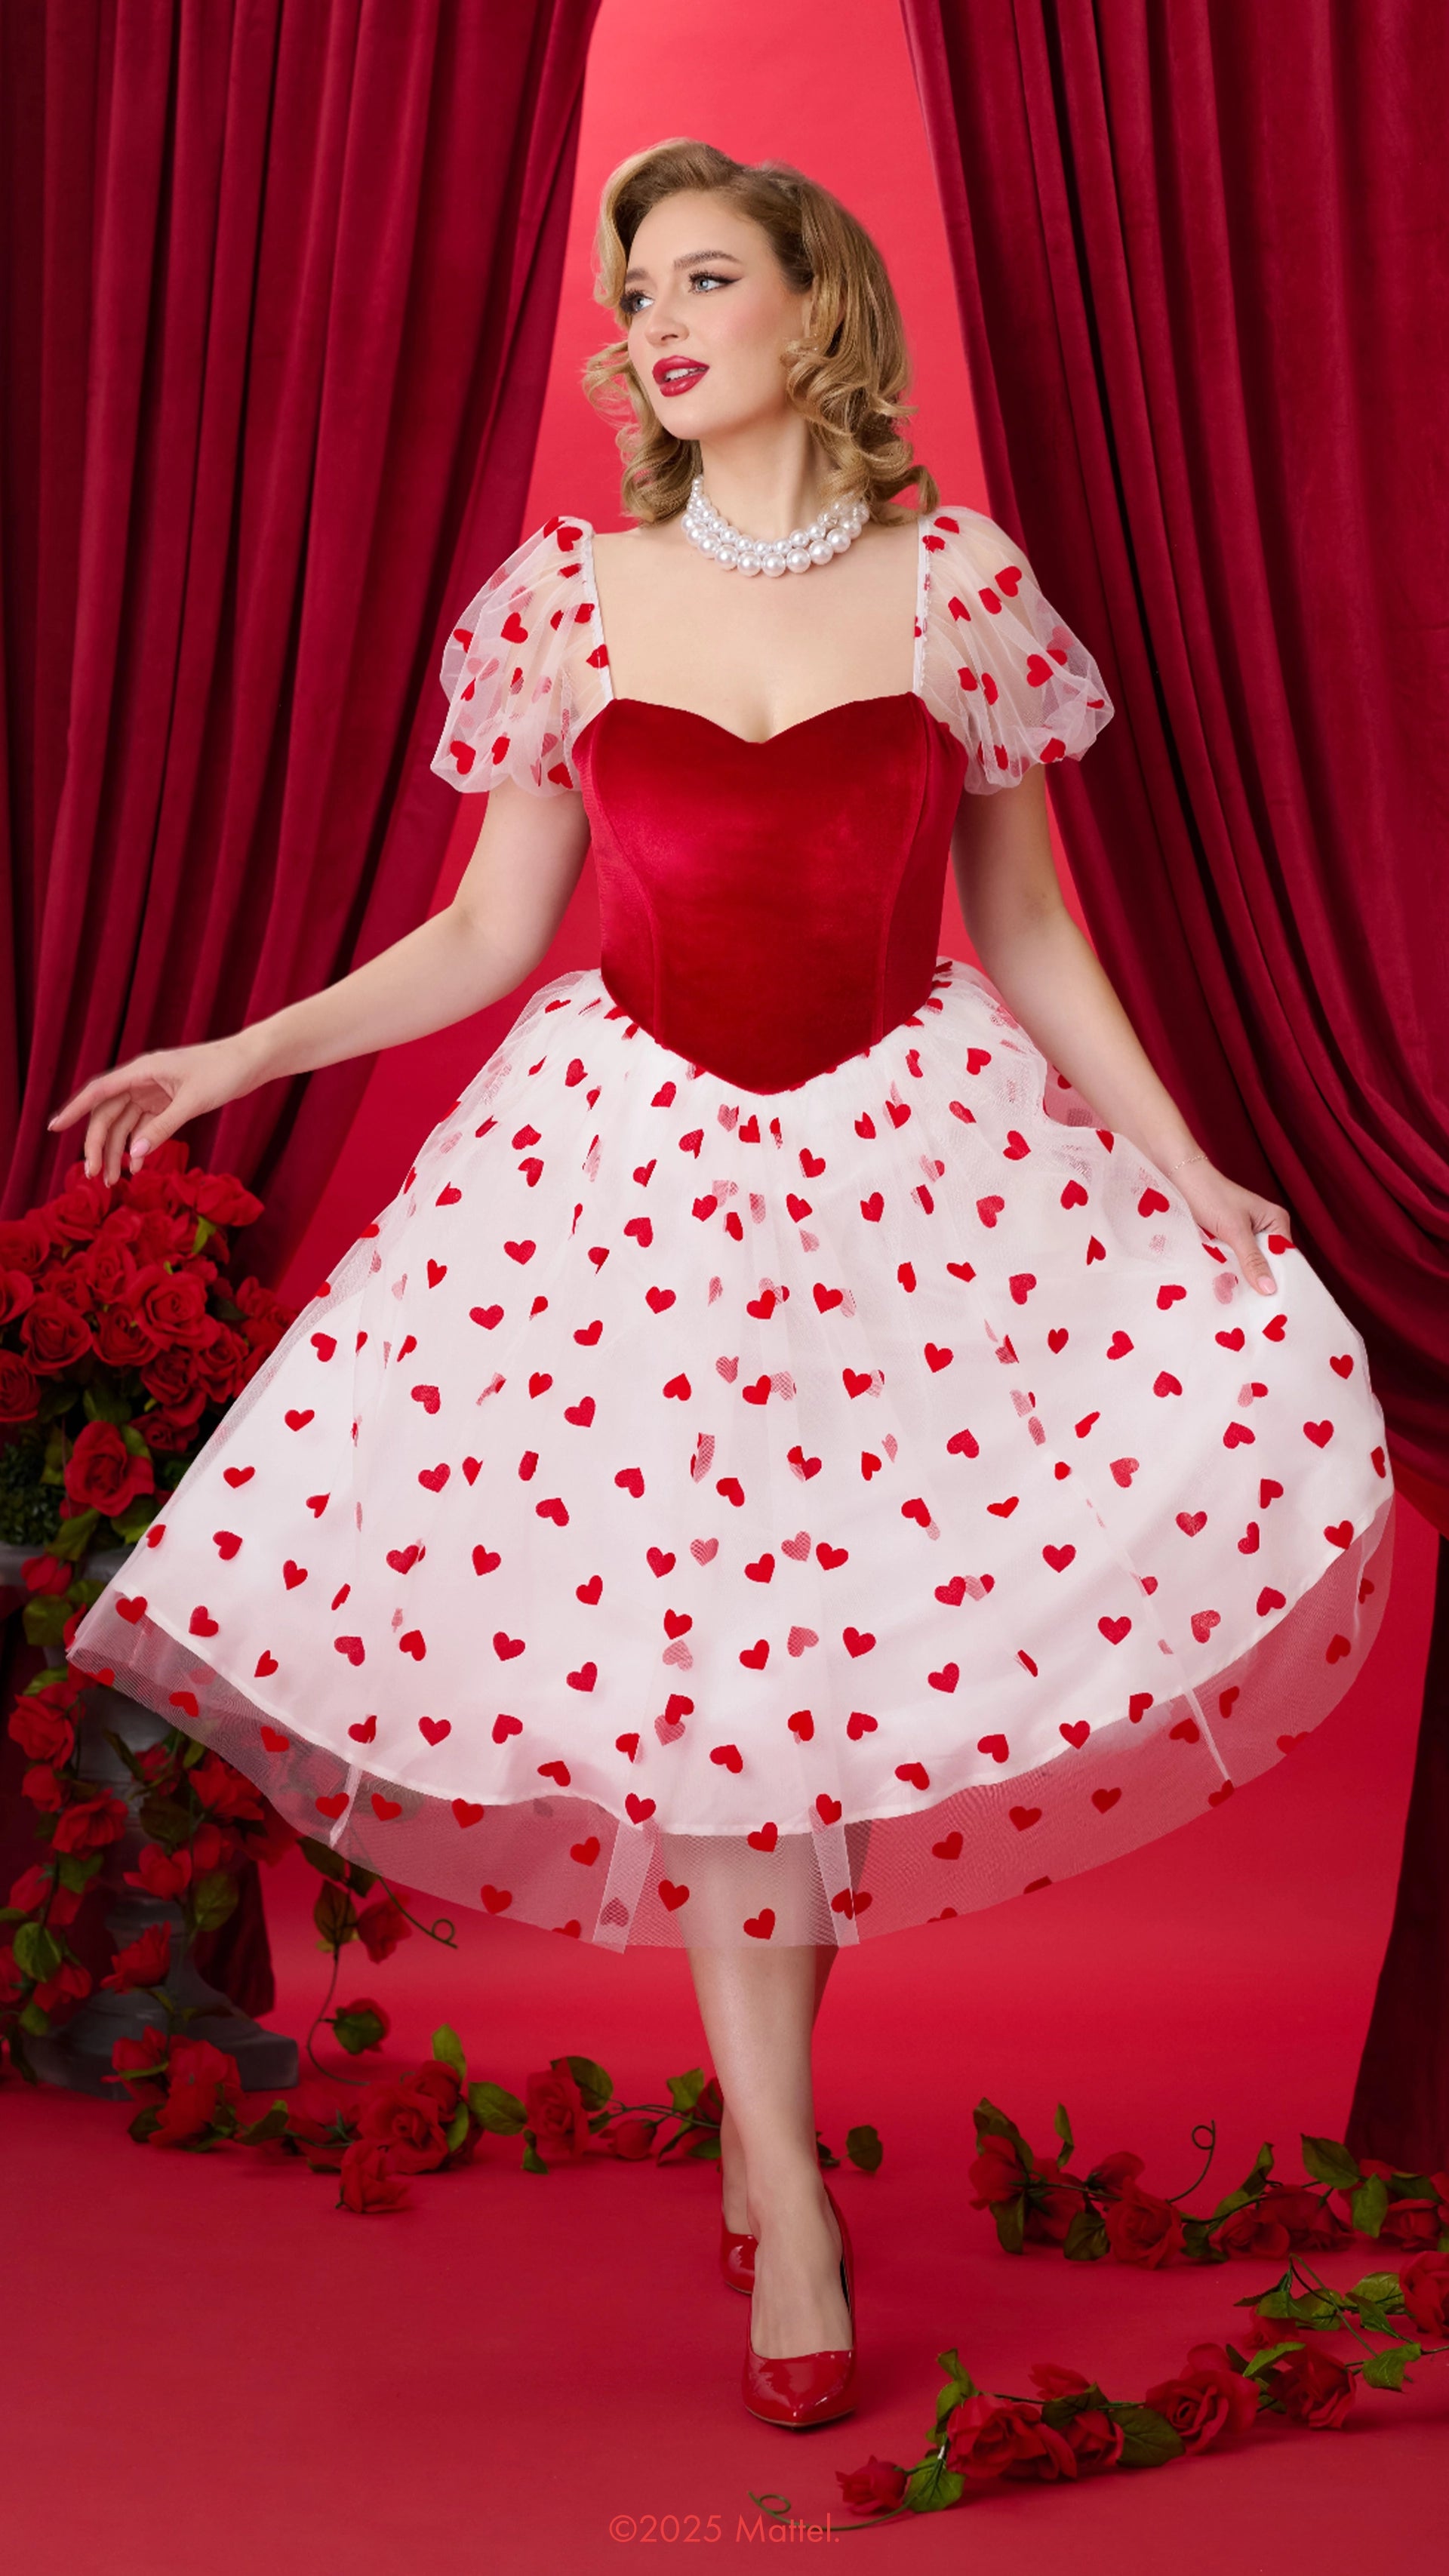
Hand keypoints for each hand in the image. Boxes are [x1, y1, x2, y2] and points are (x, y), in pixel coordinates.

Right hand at [47, 1034, 259, 1183]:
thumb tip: (135, 1152)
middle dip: (97, 1144)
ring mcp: (153, 1093)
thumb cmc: (223, 1072)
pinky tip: (138, 1167)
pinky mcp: (167, 1103)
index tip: (53, 1128)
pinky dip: (140, 1146)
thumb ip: (164, 1127)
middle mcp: (142, 1081)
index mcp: (142, 1072)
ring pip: (124, 1124)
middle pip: (108, 1114)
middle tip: (94, 1176)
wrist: (250, 1062)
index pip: (98, 1092)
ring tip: (112, 1180)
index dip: (74, 1110)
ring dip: (117, 1150)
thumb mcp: (193, 1101)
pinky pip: (145, 1127)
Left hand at [1169, 1157, 1292, 1296]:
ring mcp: (1244, 1235)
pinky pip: (1232, 1260)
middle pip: (1266, 1264)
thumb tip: (1270, 1289)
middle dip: (1256, 1281)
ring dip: (1238, 1277)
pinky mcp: (1226, 1239)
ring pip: (1247, 1264)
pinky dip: (1226, 1270)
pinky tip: (1220, 1285)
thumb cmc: (1210, 1195)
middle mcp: (1264, 1229)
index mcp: (1276, 1221)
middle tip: (1251, 1308)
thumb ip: (1252, 1260)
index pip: (1285, 1258)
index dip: (1279, 1279)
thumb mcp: (1234, 1230)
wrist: (1179, 1177)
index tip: (1272, 1305)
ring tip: (1234, 1300)